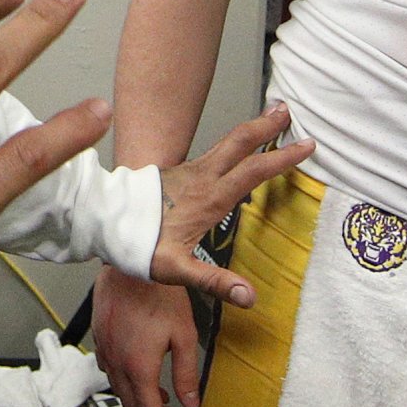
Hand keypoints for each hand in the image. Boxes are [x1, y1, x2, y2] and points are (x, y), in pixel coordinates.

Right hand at [92, 264, 200, 406]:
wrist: (130, 265)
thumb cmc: (160, 296)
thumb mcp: (184, 335)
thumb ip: (186, 373)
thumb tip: (191, 403)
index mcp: (138, 367)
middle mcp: (117, 363)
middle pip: (130, 406)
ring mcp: (104, 351)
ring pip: (118, 389)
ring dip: (138, 398)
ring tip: (159, 392)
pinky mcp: (99, 338)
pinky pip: (108, 370)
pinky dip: (124, 380)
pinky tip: (138, 368)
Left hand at [149, 104, 310, 305]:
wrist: (99, 221)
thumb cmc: (135, 246)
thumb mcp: (175, 270)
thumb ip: (213, 281)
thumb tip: (248, 297)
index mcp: (208, 198)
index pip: (253, 171)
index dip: (282, 158)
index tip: (308, 145)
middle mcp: (200, 178)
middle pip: (239, 143)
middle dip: (267, 126)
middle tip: (288, 109)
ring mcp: (186, 172)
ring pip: (225, 144)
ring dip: (250, 130)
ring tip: (269, 117)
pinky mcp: (174, 173)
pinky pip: (212, 153)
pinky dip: (232, 145)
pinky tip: (232, 152)